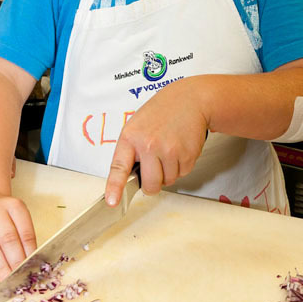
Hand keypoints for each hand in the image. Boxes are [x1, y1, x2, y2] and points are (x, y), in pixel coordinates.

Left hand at [105, 80, 208, 205]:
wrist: (190, 100)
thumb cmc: (161, 112)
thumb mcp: (137, 124)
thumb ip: (131, 149)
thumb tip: (129, 177)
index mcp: (131, 137)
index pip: (119, 167)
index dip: (114, 187)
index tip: (112, 202)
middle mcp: (149, 145)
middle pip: (150, 185)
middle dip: (152, 183)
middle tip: (155, 167)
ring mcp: (169, 150)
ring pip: (168, 181)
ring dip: (169, 172)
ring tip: (169, 148)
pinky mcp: (187, 155)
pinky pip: (182, 174)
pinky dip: (181, 166)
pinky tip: (180, 148)